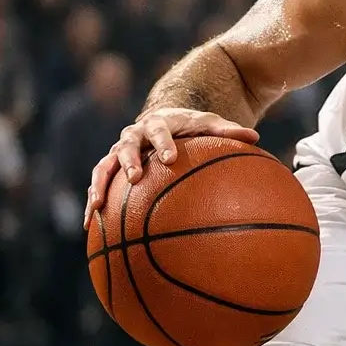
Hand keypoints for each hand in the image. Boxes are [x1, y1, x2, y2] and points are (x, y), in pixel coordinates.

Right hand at [84, 108, 258, 228]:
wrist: (163, 118)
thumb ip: (228, 131)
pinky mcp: (111, 167)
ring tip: (97, 207)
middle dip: (129, 162)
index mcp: (157, 124)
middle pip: (126, 147)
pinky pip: (99, 185)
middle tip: (135, 178)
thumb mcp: (209, 124)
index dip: (163, 144)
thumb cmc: (190, 125)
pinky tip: (90, 226)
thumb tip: (255, 137)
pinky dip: (93, 203)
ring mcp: (118, 152)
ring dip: (99, 185)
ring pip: (103, 167)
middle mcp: (133, 136)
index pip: (160, 132)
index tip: (170, 159)